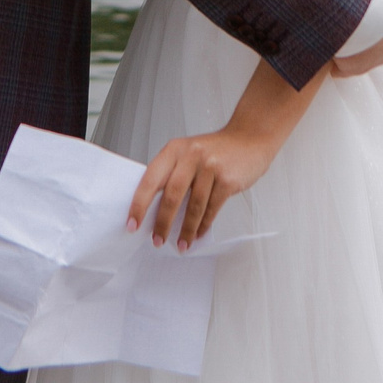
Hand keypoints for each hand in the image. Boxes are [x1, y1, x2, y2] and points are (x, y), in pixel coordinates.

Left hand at [126, 123, 282, 250]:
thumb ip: (173, 175)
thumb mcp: (188, 153)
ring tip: (181, 243)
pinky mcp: (228, 180)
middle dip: (163, 222)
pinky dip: (204, 225)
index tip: (133, 224)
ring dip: (186, 229)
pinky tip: (198, 234)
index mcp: (174, 149)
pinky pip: (212, 208)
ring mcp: (210, 167)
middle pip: (171, 195)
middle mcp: (190, 156)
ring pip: (194, 206)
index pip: (150, 179)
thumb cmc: (215, 150)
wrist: (249, 139)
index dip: (139, 204)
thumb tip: (155, 210)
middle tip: (157, 240)